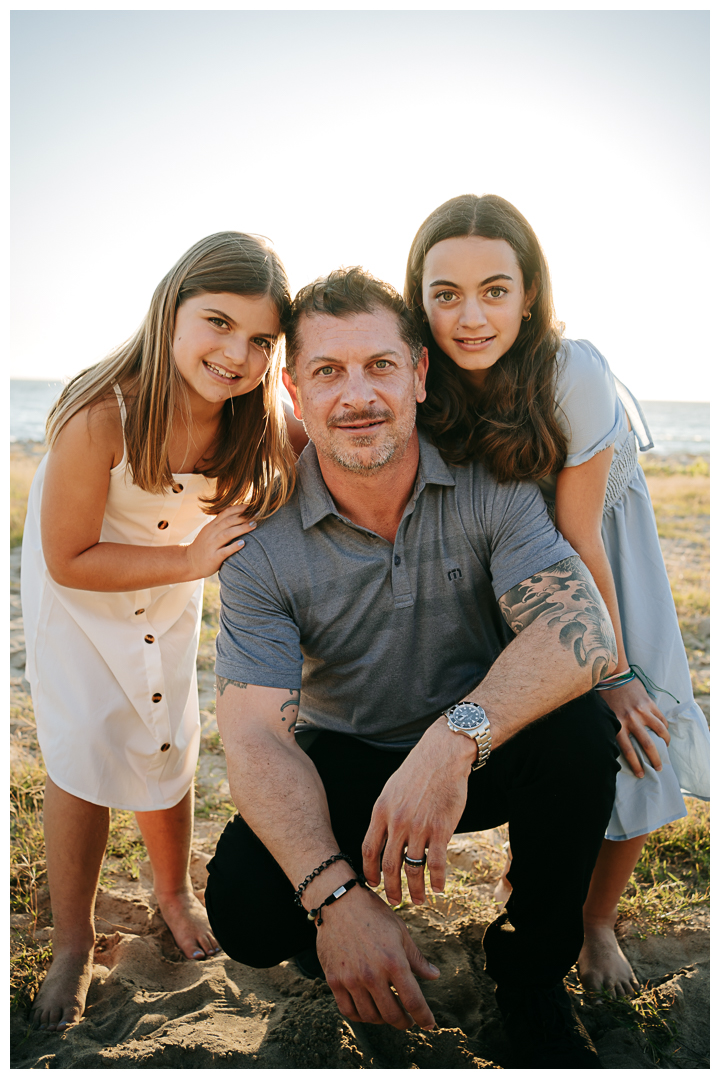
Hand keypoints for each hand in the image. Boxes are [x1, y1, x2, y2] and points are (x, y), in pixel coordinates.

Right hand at [185, 504, 255, 578]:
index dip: (239, 508)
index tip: (251, 506)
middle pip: (228, 521)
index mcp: (212, 526)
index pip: (226, 513)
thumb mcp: (210, 532)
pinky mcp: (213, 557)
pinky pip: (224, 551)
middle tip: (258, 514)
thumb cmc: (204, 547)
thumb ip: (221, 524)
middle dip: (244, 517)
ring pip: (227, 534)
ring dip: (241, 529)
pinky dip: (233, 547)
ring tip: (254, 525)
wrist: (189, 562)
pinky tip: (243, 544)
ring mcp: (211, 545)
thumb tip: (238, 514)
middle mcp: (211, 533)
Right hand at [315, 884, 438, 1028]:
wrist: (338, 902)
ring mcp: (351, 979)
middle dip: (404, 1022)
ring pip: (370, 1016)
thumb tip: (434, 976)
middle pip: (392, 1014)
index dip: (424, 1017)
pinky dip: (360, 1016)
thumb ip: (416, 958)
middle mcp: (372, 974)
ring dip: (383, 1020)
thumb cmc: (373, 914)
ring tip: (388, 1014)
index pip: (413, 1001)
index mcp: (394, 961)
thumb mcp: (400, 932)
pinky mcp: (334, 980)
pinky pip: (348, 1010)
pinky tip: (367, 1011)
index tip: (429, 1025)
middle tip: (408, 1020)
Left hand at [362, 719, 473, 905]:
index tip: (374, 885)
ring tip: (419, 900)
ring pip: (413, 868)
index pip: (369, 849)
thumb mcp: (392, 789)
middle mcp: (397, 821)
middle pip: (389, 865)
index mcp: (381, 811)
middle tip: (395, 901)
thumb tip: (384, 838)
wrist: (443, 754)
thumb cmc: (418, 771)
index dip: (369, 871)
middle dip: (391, 888)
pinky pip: (437, 862)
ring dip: (415, 890)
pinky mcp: (441, 828)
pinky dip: (438, 879)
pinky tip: (439, 888)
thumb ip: (386, 815)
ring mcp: (419, 826)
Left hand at [599, 677, 669, 777]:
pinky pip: (661, 719)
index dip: (636, 764)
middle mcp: (630, 719)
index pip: (628, 750)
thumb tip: (613, 748)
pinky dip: (664, 728)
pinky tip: (664, 733)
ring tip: (664, 749)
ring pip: (659, 731)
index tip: (640, 774)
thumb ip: (611, 730)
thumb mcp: (605, 716)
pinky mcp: (649, 703)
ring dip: (664, 743)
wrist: (612, 675)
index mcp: (617, 724)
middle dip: (654, 759)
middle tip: (658, 768)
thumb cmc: (605, 698)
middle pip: (646, 744)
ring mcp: (642, 711)